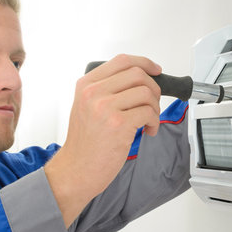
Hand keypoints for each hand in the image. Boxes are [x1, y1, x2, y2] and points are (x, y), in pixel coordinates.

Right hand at [43, 54, 161, 225]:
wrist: (76, 170)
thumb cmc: (84, 144)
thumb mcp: (85, 107)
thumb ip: (105, 90)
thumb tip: (138, 80)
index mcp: (86, 85)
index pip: (122, 61)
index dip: (145, 63)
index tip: (155, 70)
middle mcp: (94, 93)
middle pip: (137, 74)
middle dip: (154, 88)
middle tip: (153, 103)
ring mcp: (105, 108)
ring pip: (146, 92)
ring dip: (155, 107)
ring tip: (148, 120)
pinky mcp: (119, 124)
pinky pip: (149, 112)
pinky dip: (154, 122)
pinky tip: (147, 130)